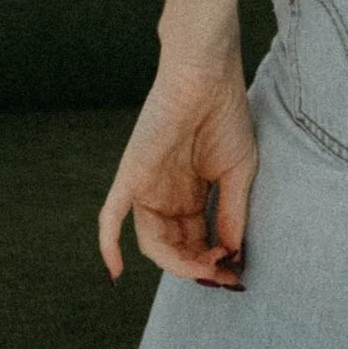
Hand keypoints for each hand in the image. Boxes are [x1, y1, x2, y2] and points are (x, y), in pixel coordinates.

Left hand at [97, 50, 257, 288]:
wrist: (208, 75)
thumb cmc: (226, 115)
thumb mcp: (238, 172)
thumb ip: (232, 214)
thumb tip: (231, 257)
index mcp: (191, 195)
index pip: (196, 241)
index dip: (213, 261)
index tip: (234, 274)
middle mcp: (166, 196)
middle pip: (175, 247)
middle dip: (197, 264)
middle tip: (220, 273)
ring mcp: (146, 188)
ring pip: (151, 241)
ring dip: (176, 260)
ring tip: (203, 264)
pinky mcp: (130, 177)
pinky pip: (111, 217)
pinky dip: (108, 246)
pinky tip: (114, 272)